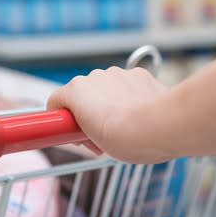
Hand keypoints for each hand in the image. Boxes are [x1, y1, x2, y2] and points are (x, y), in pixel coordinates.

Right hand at [47, 66, 170, 163]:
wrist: (160, 127)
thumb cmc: (126, 138)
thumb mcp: (92, 143)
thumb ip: (84, 132)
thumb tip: (88, 133)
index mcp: (75, 90)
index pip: (55, 102)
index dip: (62, 121)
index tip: (74, 136)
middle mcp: (93, 76)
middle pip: (82, 96)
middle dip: (88, 115)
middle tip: (101, 139)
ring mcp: (117, 73)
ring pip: (105, 90)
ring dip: (109, 105)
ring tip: (124, 128)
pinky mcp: (138, 74)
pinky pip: (126, 86)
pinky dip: (129, 98)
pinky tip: (139, 115)